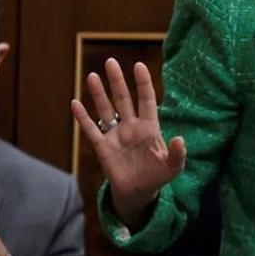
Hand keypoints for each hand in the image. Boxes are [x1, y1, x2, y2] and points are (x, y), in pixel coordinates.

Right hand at [70, 58, 185, 227]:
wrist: (139, 193)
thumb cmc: (157, 177)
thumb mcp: (173, 167)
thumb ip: (178, 154)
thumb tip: (179, 139)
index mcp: (149, 128)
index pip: (147, 100)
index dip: (143, 83)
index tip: (139, 65)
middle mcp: (131, 127)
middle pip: (123, 99)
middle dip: (117, 81)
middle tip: (110, 62)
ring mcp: (116, 135)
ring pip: (106, 110)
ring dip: (99, 94)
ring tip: (93, 75)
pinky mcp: (103, 148)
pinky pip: (91, 130)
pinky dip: (82, 118)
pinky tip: (75, 103)